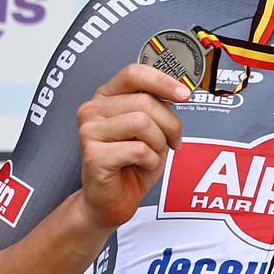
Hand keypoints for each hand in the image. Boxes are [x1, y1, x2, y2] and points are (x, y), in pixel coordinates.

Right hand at [73, 64, 189, 230]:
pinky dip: (150, 160)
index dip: (163, 81)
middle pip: (145, 102)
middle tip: (172, 141)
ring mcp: (89, 131)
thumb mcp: (152, 128)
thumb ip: (158, 107)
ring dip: (158, 143)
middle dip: (170, 124)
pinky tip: (140, 166)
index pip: (134, 73)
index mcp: (107, 97)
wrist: (112, 200)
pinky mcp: (92, 155)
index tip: (184, 94)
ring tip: (151, 155)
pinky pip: (138, 150)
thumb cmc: (132, 163)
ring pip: (142, 123)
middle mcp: (92, 110)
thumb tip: (180, 90)